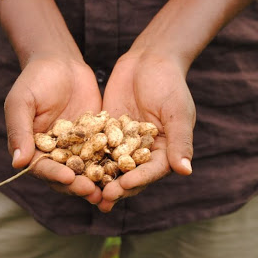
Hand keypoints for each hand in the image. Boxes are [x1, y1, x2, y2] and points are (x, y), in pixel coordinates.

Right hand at [4, 56, 102, 203]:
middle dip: (79, 185)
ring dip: (97, 181)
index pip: (43, 168)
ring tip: (110, 190)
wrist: (60, 61)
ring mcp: (77, 147)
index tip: (69, 178)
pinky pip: (104, 152)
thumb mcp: (22, 101)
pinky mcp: (95, 138)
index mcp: (33, 149)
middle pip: (66, 175)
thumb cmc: (34, 79)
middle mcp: (55, 153)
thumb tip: (18, 163)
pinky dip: (113, 162)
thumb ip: (19, 130)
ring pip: (87, 169)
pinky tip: (125, 168)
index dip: (55, 175)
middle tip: (93, 192)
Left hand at [98, 50, 194, 211]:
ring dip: (99, 179)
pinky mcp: (107, 130)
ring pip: (110, 164)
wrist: (149, 58)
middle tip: (101, 199)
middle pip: (129, 174)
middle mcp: (144, 150)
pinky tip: (72, 165)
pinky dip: (86, 156)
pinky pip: (96, 145)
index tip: (123, 186)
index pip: (151, 171)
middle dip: (116, 186)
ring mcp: (124, 141)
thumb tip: (185, 171)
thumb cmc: (169, 83)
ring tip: (85, 191)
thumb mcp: (176, 111)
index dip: (138, 180)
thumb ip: (179, 141)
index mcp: (165, 150)